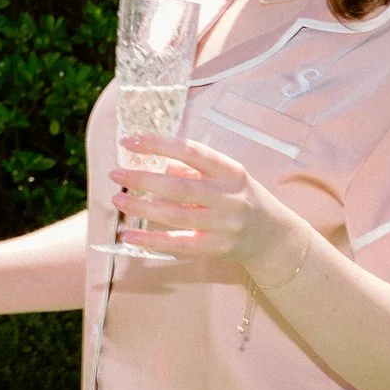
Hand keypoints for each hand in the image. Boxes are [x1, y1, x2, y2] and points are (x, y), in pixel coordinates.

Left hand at [110, 134, 310, 279]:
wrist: (274, 237)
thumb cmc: (240, 198)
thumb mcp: (225, 177)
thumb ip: (191, 169)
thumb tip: (152, 163)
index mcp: (230, 171)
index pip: (190, 152)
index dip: (157, 144)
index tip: (128, 141)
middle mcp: (229, 197)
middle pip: (179, 187)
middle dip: (142, 179)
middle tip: (115, 173)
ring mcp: (224, 225)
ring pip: (175, 215)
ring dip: (141, 207)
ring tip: (117, 199)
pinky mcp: (217, 248)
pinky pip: (178, 245)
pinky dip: (150, 240)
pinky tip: (127, 235)